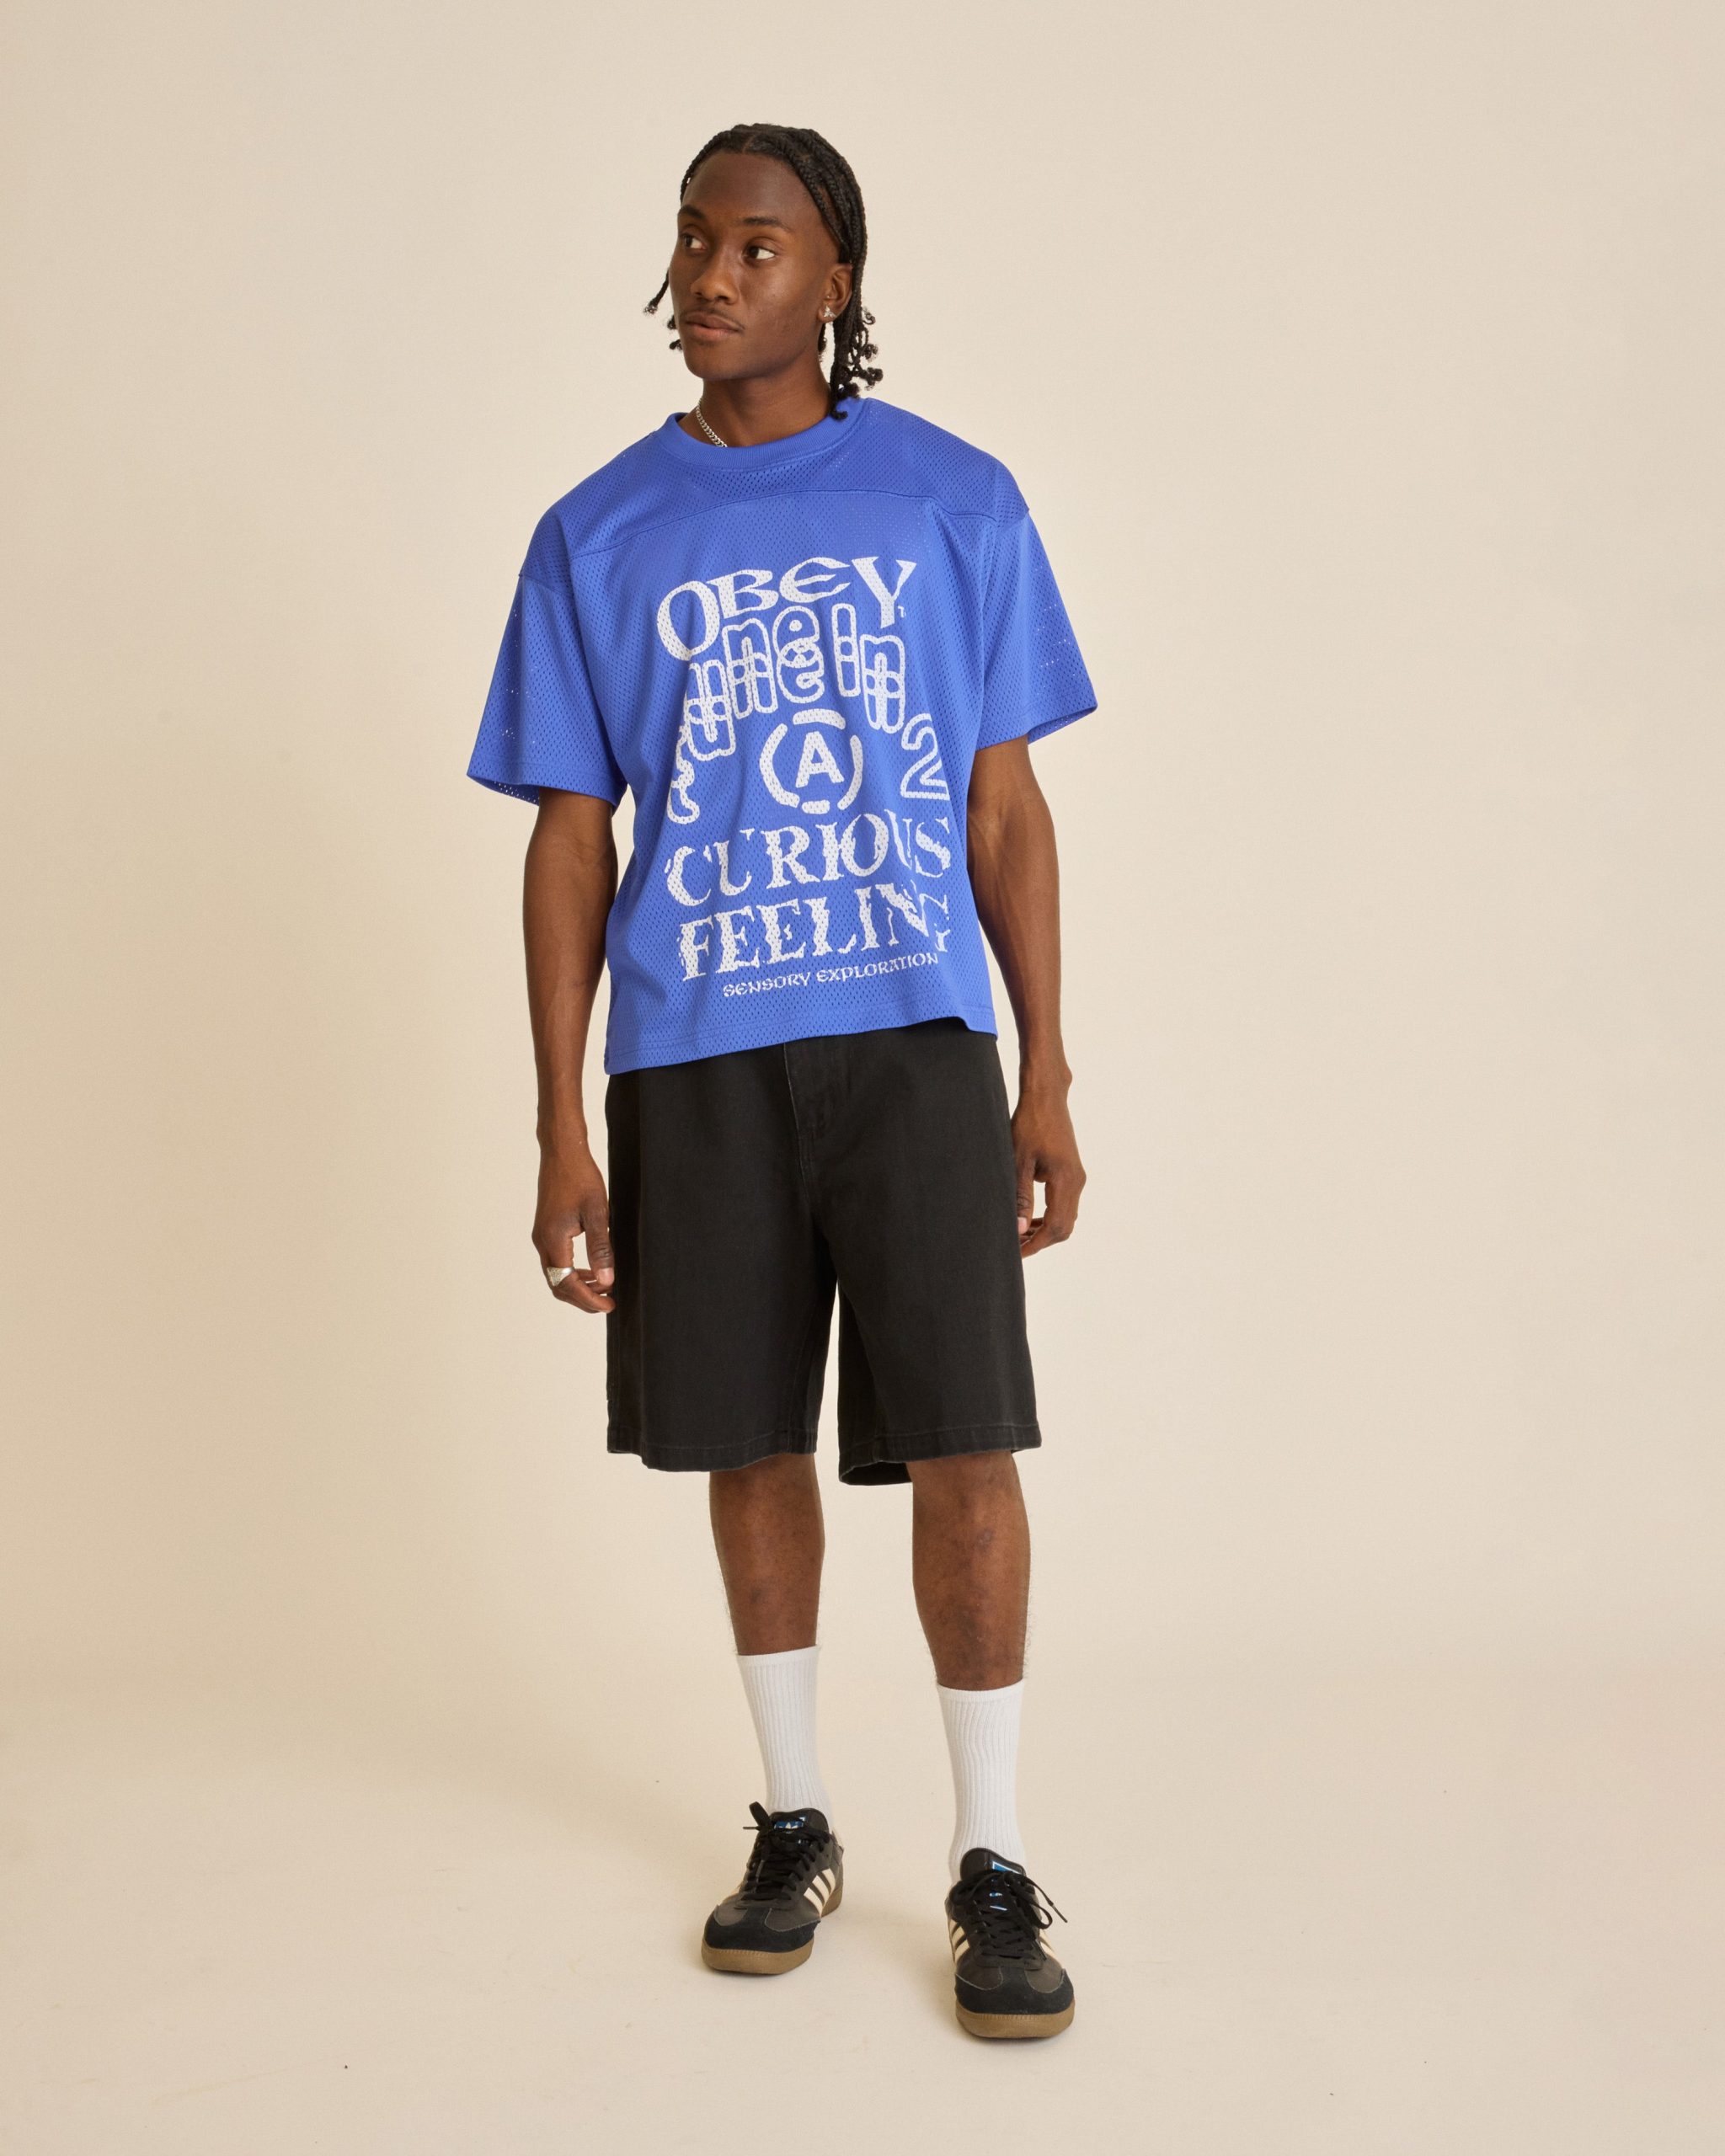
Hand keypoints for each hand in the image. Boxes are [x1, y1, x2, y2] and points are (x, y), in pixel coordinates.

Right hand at [533, 1140, 614, 1312]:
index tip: (609, 1305)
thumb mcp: (598, 1213)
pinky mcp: (546, 1229)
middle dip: (582, 1298)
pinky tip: (591, 1269)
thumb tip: (606, 1280)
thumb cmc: (580, 1177)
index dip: (588, 1300)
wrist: (562, 1152)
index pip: (567, 1284)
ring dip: (577, 1285)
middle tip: (608, 1302)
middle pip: (557, 1284)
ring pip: (556, 1274)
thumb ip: (601, 1248)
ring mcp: (541, 1235)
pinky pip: (556, 1260)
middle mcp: (542, 1241)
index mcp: (553, 1240)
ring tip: (603, 1287)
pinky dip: (572, 1271)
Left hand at [1012, 1088, 1084, 1257]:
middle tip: (1015, 1247)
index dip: (1035, 1244)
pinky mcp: (1073, 1172)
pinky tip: (1031, 1217)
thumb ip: (1021, 1197)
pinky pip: (1065, 1204)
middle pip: (1065, 1228)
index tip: (1016, 1252)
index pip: (1055, 1227)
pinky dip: (1050, 1217)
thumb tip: (1019, 1229)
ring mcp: (1077, 1177)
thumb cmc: (1029, 1124)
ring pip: (1067, 1218)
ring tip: (1020, 1235)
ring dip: (1045, 1231)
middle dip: (1041, 1241)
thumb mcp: (1018, 1161)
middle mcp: (1077, 1182)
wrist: (1047, 1097)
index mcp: (1066, 1180)